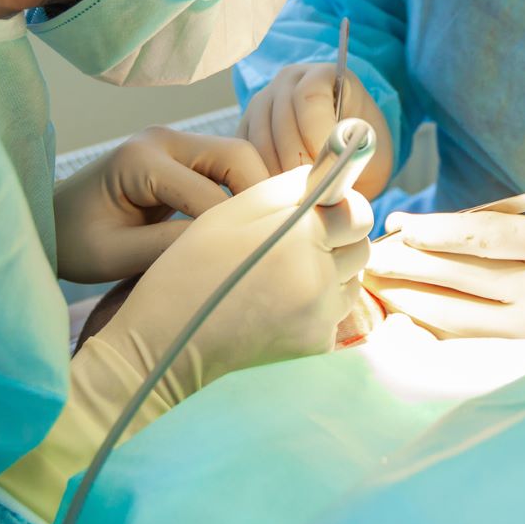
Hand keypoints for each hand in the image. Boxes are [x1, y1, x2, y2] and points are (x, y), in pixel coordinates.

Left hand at [53, 126, 270, 283]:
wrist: (52, 223)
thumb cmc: (74, 242)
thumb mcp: (115, 254)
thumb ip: (166, 248)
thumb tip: (224, 248)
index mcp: (141, 158)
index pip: (206, 193)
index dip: (230, 228)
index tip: (246, 263)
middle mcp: (164, 139)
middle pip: (235, 156)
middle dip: (259, 196)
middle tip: (271, 241)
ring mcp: (175, 144)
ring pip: (238, 158)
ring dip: (254, 193)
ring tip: (263, 234)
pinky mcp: (183, 156)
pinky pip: (226, 168)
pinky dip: (242, 192)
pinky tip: (245, 224)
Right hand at [99, 165, 373, 403]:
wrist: (164, 347)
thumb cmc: (190, 271)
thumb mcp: (230, 213)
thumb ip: (288, 189)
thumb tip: (331, 175)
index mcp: (301, 238)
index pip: (358, 212)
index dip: (340, 208)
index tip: (320, 211)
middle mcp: (320, 279)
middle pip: (360, 248)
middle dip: (338, 240)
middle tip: (296, 244)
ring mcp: (320, 318)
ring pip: (349, 283)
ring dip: (329, 274)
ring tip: (280, 277)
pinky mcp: (314, 348)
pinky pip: (331, 317)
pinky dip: (314, 308)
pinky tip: (275, 308)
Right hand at [239, 62, 393, 196]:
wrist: (343, 147)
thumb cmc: (358, 146)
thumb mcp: (368, 149)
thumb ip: (355, 156)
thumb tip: (335, 182)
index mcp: (324, 75)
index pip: (310, 97)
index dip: (317, 133)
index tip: (328, 165)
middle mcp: (287, 82)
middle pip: (281, 122)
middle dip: (297, 162)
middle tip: (313, 192)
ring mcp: (262, 103)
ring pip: (259, 142)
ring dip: (278, 175)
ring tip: (298, 199)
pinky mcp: (245, 128)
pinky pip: (244, 155)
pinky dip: (260, 177)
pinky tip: (280, 197)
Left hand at [365, 210, 524, 340]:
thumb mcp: (524, 233)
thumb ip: (473, 229)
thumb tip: (401, 228)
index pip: (488, 235)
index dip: (440, 230)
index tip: (401, 226)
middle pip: (465, 275)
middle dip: (411, 262)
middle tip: (373, 254)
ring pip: (453, 314)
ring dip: (405, 296)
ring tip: (376, 280)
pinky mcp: (511, 361)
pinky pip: (453, 340)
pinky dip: (420, 323)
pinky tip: (396, 310)